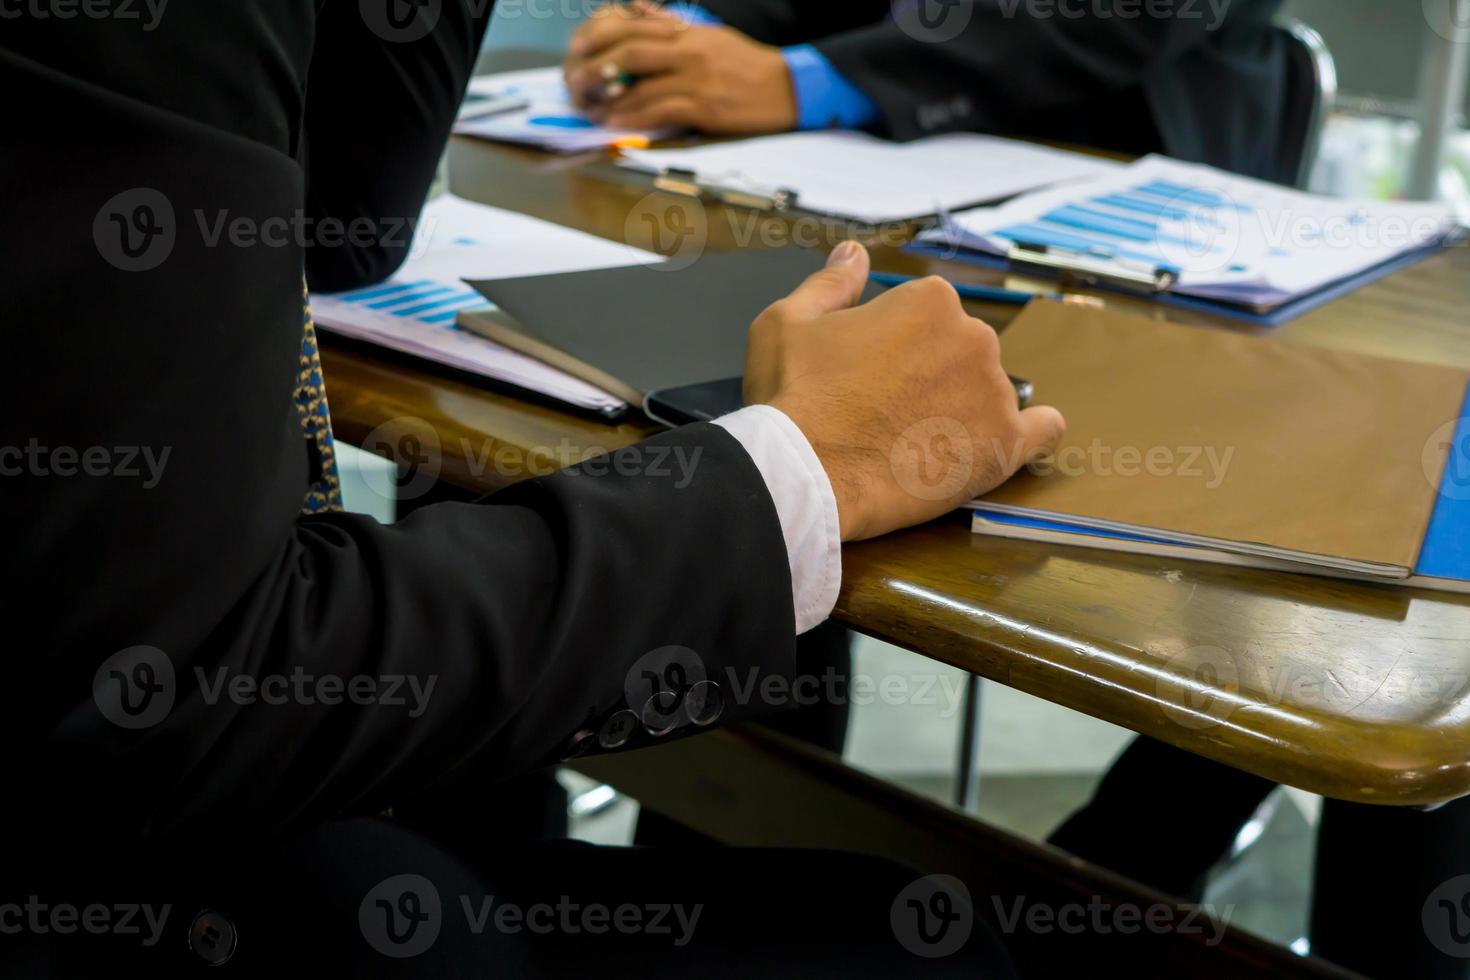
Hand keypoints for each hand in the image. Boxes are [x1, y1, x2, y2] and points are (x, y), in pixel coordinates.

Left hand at [563, 2, 796, 134]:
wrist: (787, 88)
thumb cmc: (747, 64)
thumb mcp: (710, 34)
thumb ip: (673, 24)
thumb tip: (637, 8)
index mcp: (688, 32)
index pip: (634, 27)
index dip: (600, 37)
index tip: (578, 48)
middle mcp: (688, 52)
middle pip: (630, 53)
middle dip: (596, 68)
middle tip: (575, 82)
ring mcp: (697, 80)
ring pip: (641, 85)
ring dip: (609, 99)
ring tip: (590, 109)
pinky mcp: (705, 108)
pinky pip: (660, 111)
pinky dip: (633, 117)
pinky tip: (616, 122)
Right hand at [744, 243, 1067, 541]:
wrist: (804, 473)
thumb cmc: (793, 396)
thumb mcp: (789, 321)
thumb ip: (832, 282)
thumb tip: (854, 253)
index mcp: (929, 300)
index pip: (928, 316)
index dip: (896, 347)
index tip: (872, 374)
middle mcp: (974, 336)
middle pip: (962, 352)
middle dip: (932, 376)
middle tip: (887, 411)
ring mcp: (994, 392)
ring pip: (989, 393)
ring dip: (963, 409)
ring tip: (915, 443)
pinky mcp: (1004, 446)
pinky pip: (1041, 432)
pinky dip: (1032, 433)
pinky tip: (1009, 439)